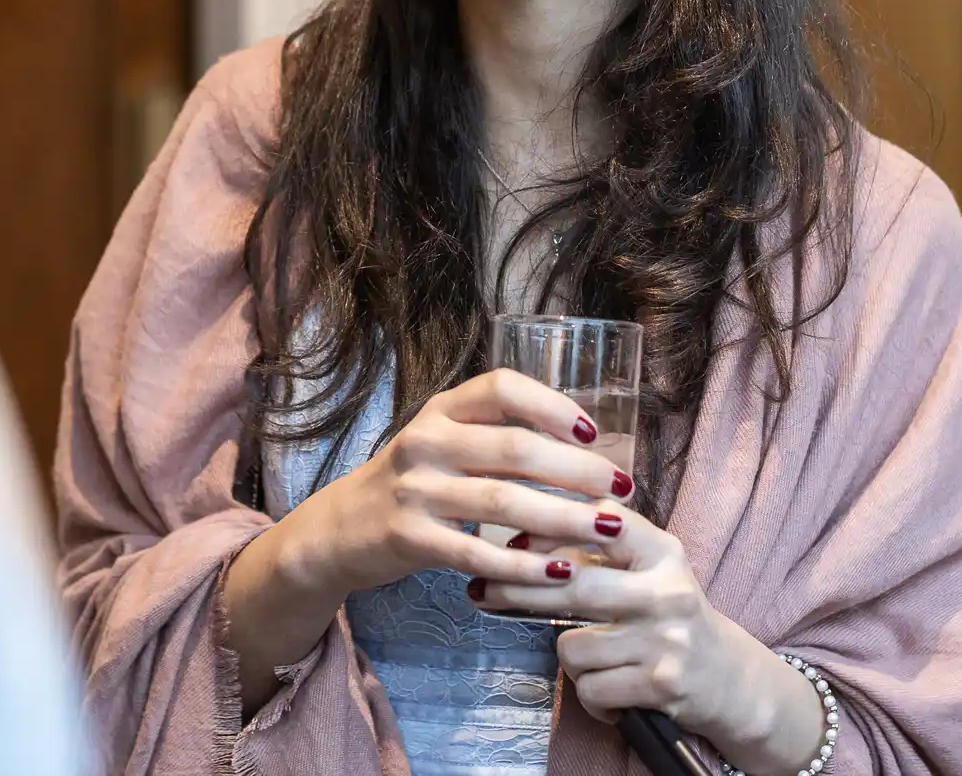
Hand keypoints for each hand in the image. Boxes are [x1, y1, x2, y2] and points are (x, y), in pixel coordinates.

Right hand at [276, 368, 635, 598]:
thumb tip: (584, 447)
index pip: (502, 388)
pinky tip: (559, 573)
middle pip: (515, 448)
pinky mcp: (410, 537)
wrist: (339, 529)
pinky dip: (523, 566)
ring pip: (504, 502)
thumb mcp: (443, 442)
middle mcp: (426, 441)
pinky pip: (477, 553)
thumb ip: (496, 436)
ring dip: (564, 519)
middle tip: (622, 488)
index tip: (594, 433)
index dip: (553, 406)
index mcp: (442, 409)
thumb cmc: (412, 482)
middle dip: (578, 471)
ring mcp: (415, 489)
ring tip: (607, 530)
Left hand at [470, 512, 826, 773]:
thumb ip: (602, 547)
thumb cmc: (669, 618)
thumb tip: (523, 532)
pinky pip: (590, 689)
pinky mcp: (660, 684)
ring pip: (573, 647)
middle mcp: (668, 590)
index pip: (604, 522)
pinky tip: (612, 693)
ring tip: (596, 660)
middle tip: (486, 591)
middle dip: (521, 589)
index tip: (513, 538)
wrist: (729, 681)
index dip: (551, 526)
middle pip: (575, 584)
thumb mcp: (650, 570)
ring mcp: (665, 639)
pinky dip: (592, 697)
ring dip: (572, 660)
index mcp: (664, 552)